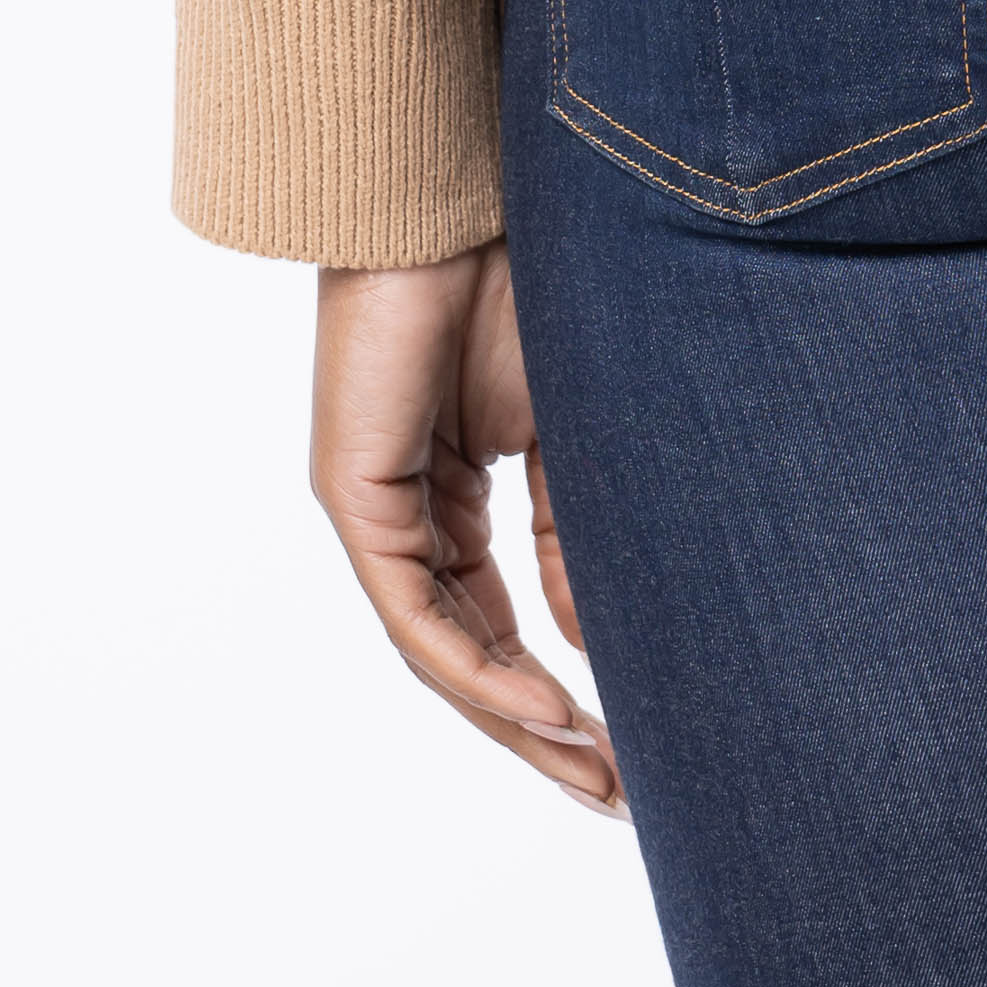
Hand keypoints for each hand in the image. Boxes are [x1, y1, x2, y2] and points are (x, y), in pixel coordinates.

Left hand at [310, 244, 623, 815]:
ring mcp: (375, 512)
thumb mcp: (567, 431)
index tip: (630, 744)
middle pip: (470, 658)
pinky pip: (417, 616)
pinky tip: (546, 705)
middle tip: (615, 794)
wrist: (460, 193)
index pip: (500, 623)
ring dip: (517, 721)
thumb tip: (590, 638)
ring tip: (593, 769)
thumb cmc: (520, 279)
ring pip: (442, 653)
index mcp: (451, 497)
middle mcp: (405, 515)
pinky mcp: (356, 501)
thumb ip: (571, 535)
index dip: (558, 692)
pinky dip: (481, 669)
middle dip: (542, 734)